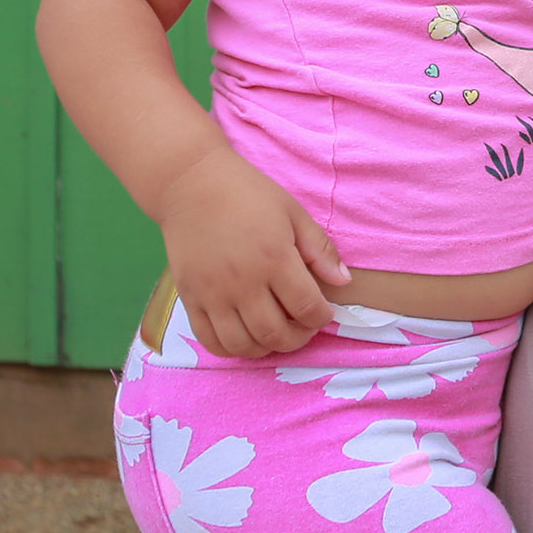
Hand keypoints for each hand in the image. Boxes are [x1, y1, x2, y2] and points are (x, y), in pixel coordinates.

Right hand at [152, 148, 349, 357]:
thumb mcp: (292, 212)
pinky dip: (230, 349)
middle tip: (302, 327)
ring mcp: (213, 294)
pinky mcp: (189, 298)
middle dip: (298, 338)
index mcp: (274, 258)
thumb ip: (319, 249)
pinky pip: (210, 341)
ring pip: (243, 345)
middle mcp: (243, 282)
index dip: (322, 318)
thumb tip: (343, 281)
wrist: (190, 183)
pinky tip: (244, 336)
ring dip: (266, 348)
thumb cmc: (247, 193)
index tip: (323, 312)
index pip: (307, 307)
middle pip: (276, 334)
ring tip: (274, 332)